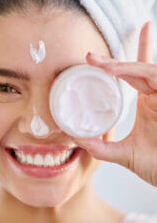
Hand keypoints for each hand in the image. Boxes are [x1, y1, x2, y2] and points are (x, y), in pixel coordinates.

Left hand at [70, 21, 156, 186]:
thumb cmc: (156, 165)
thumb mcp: (123, 154)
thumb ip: (99, 147)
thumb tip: (74, 138)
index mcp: (146, 101)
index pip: (133, 75)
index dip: (117, 65)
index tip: (91, 61)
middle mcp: (155, 95)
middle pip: (136, 68)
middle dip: (113, 61)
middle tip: (89, 57)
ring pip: (146, 69)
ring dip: (122, 65)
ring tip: (100, 65)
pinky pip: (156, 76)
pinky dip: (137, 71)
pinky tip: (115, 70)